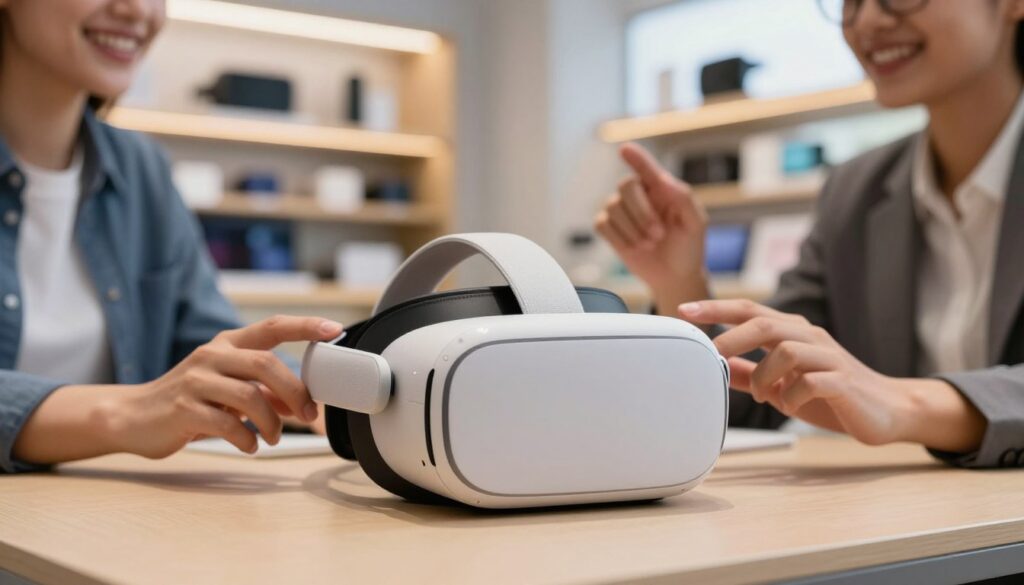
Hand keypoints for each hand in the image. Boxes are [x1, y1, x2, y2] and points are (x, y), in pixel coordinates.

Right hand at [108, 315, 342, 457]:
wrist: (132, 417)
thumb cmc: (188, 400)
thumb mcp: (228, 389)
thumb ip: (264, 392)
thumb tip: (301, 404)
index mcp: (228, 344)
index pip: (272, 326)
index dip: (305, 326)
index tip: (334, 329)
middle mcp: (212, 356)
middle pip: (266, 364)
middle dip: (295, 392)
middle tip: (308, 414)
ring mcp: (195, 381)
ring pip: (250, 396)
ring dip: (271, 422)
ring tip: (272, 437)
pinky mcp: (183, 409)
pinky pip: (228, 424)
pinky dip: (247, 439)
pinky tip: (249, 446)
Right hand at [594, 143, 709, 314]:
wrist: (675, 276)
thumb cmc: (688, 247)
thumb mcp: (695, 223)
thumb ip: (683, 198)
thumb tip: (662, 178)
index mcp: (662, 188)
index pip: (646, 168)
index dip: (636, 157)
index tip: (625, 149)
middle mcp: (639, 195)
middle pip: (625, 186)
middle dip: (641, 213)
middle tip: (658, 235)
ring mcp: (622, 211)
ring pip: (612, 207)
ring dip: (632, 230)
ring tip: (649, 245)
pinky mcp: (610, 228)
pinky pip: (601, 223)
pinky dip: (618, 238)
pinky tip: (634, 248)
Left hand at [680, 300, 985, 451]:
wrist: (888, 411)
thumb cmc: (831, 395)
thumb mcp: (781, 385)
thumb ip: (748, 374)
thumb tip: (713, 369)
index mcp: (792, 334)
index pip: (750, 311)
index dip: (716, 309)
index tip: (683, 311)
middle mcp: (810, 338)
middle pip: (766, 324)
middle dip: (732, 337)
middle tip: (711, 356)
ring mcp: (829, 358)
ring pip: (787, 350)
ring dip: (764, 376)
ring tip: (761, 396)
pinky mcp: (844, 382)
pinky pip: (812, 381)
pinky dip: (793, 395)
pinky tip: (790, 407)